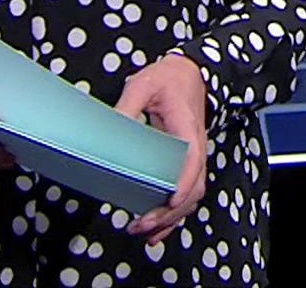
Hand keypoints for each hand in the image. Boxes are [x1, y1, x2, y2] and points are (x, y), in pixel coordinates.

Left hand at [114, 53, 207, 244]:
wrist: (188, 74)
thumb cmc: (168, 79)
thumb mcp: (143, 85)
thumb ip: (127, 106)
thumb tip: (110, 131)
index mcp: (187, 129)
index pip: (191, 160)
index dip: (183, 182)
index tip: (170, 199)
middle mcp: (196, 148)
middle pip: (193, 188)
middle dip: (170, 211)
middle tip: (142, 223)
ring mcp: (193, 158)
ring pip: (192, 197)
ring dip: (172, 218)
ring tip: (145, 231)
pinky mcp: (187, 164)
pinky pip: (186, 194)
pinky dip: (174, 216)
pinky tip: (157, 229)